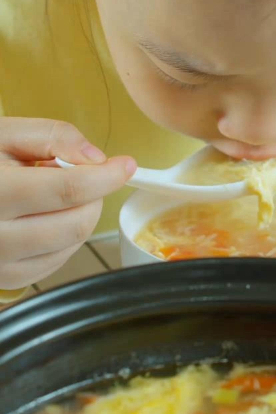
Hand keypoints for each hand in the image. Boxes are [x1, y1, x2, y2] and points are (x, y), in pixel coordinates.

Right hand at [0, 119, 135, 291]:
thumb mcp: (4, 133)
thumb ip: (53, 136)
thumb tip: (95, 158)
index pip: (68, 190)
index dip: (106, 177)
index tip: (126, 165)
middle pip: (76, 223)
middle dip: (93, 196)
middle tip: (81, 175)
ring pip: (71, 245)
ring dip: (80, 215)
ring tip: (51, 192)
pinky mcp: (5, 280)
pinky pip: (56, 262)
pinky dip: (65, 237)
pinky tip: (44, 215)